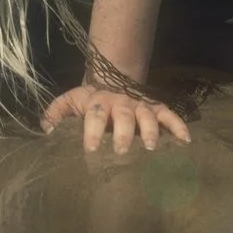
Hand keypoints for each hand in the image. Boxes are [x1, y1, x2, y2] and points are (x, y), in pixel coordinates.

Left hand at [41, 83, 190, 154]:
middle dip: (123, 133)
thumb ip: (56, 113)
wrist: (112, 80)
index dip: (93, 131)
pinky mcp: (156, 108)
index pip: (94, 116)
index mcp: (98, 102)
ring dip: (150, 130)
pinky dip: (178, 126)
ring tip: (151, 148)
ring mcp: (140, 105)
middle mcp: (120, 103)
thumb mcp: (70, 102)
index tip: (92, 149)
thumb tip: (46, 130)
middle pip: (122, 115)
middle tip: (122, 152)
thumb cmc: (89, 101)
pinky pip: (169, 115)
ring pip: (147, 115)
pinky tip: (185, 142)